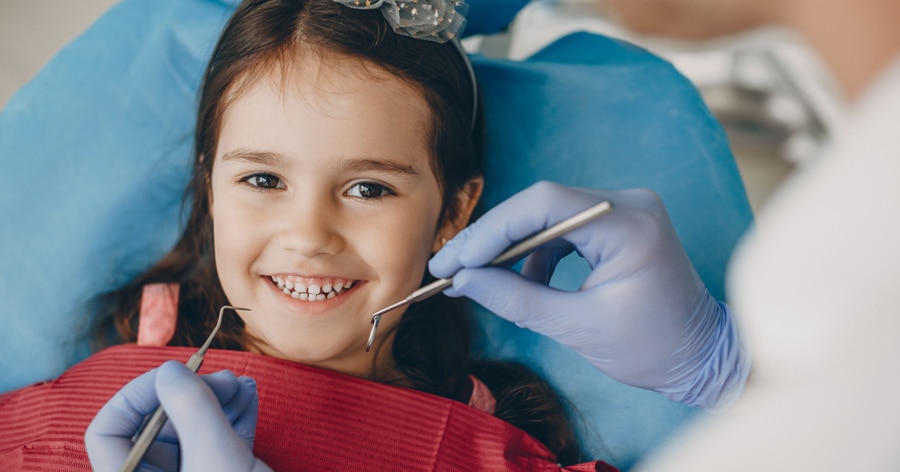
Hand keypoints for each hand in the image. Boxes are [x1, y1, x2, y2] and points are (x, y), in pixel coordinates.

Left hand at [85, 361, 272, 470]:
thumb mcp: (218, 459)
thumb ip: (194, 409)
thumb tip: (170, 370)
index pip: (108, 431)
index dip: (137, 395)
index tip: (177, 376)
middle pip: (156, 427)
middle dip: (191, 395)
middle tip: (225, 379)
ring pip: (190, 432)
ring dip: (216, 402)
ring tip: (243, 386)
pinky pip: (215, 443)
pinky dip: (231, 419)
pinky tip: (249, 399)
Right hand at [429, 181, 748, 407]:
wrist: (700, 357)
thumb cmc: (651, 349)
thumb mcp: (578, 328)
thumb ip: (517, 300)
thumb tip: (464, 282)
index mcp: (629, 225)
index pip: (544, 205)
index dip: (492, 230)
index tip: (455, 261)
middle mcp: (629, 203)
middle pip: (541, 204)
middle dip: (492, 238)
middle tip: (449, 266)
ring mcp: (625, 209)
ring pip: (548, 214)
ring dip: (511, 245)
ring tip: (477, 278)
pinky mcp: (617, 224)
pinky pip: (564, 226)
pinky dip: (537, 252)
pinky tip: (523, 281)